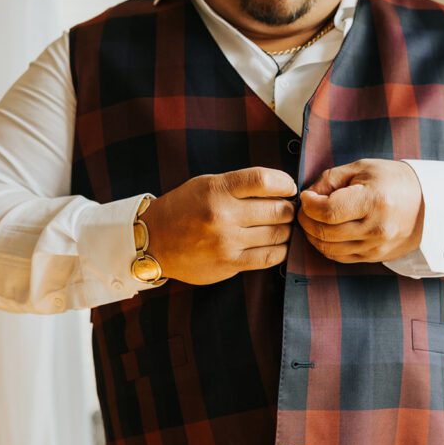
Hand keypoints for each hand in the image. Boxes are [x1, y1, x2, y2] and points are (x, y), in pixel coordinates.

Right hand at [140, 167, 296, 284]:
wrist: (154, 241)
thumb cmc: (183, 208)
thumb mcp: (206, 185)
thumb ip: (240, 185)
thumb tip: (280, 188)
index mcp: (217, 189)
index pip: (264, 180)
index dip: (285, 183)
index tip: (289, 187)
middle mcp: (222, 215)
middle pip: (277, 209)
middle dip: (288, 208)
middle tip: (286, 209)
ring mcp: (227, 241)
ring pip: (277, 234)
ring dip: (286, 229)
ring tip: (281, 226)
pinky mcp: (229, 264)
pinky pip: (269, 257)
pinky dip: (281, 250)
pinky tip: (278, 244)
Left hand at [297, 159, 423, 263]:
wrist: (428, 204)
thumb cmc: (393, 180)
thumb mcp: (362, 168)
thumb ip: (330, 179)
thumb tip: (307, 196)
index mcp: (375, 202)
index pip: (328, 211)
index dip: (309, 205)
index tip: (307, 196)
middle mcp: (377, 229)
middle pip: (324, 232)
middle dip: (306, 220)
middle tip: (306, 208)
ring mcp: (376, 247)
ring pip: (328, 249)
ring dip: (313, 235)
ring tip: (314, 219)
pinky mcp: (375, 258)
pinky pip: (340, 257)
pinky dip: (326, 246)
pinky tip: (326, 232)